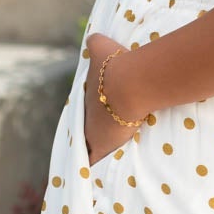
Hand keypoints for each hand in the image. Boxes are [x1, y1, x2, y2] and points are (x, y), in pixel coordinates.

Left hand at [82, 32, 140, 164]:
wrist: (129, 83)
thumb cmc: (116, 65)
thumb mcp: (101, 46)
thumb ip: (96, 41)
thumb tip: (93, 37)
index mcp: (86, 95)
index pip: (85, 107)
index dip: (90, 110)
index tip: (94, 115)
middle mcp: (85, 114)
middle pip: (85, 126)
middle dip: (91, 130)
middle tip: (97, 136)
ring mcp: (92, 130)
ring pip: (88, 143)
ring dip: (92, 148)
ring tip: (93, 158)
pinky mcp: (102, 144)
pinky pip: (93, 159)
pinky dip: (92, 165)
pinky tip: (90, 175)